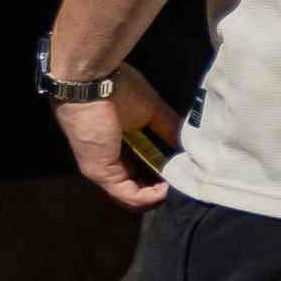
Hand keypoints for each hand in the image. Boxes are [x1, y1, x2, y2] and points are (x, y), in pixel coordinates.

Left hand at [51, 81, 173, 211]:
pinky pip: (130, 195)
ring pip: (133, 196)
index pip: (139, 169)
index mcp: (118, 147)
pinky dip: (150, 197)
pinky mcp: (103, 173)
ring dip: (157, 196)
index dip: (161, 173)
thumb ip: (168, 129)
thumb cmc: (118, 91)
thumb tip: (188, 146)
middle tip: (183, 182)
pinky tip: (168, 188)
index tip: (181, 170)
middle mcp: (110, 162)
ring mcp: (104, 170)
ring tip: (179, 187)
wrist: (91, 83)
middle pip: (137, 185)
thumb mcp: (152, 111)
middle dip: (161, 187)